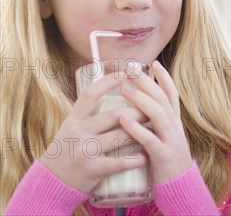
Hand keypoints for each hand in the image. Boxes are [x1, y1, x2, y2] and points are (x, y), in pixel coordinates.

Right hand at [40, 73, 148, 192]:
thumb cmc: (66, 151)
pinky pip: (120, 162)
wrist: (50, 183)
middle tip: (154, 108)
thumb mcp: (70, 128)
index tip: (126, 72)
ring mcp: (85, 151)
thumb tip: (107, 88)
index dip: (109, 81)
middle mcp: (78, 132)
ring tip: (155, 128)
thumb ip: (87, 113)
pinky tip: (145, 155)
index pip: (91, 94)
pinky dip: (136, 159)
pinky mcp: (93, 169)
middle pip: (114, 115)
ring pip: (121, 136)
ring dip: (141, 132)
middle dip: (138, 110)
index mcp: (73, 119)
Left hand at [118, 60, 192, 183]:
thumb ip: (158, 119)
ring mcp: (170, 139)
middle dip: (147, 81)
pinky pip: (150, 139)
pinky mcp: (163, 155)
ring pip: (158, 114)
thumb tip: (144, 102)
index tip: (153, 63)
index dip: (164, 77)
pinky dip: (136, 128)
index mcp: (174, 120)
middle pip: (162, 98)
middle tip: (130, 69)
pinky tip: (123, 120)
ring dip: (140, 99)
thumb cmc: (167, 158)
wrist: (180, 185)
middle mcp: (174, 126)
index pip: (171, 93)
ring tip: (124, 89)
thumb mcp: (167, 134)